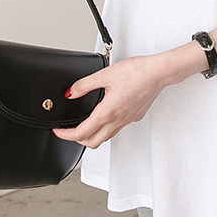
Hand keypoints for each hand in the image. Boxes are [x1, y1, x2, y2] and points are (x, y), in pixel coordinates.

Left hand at [52, 55, 171, 147]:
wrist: (158, 73)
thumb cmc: (137, 73)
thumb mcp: (104, 75)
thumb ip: (84, 85)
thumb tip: (71, 93)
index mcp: (107, 113)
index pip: (81, 133)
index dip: (65, 135)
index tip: (58, 131)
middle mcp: (117, 121)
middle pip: (92, 143)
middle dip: (77, 140)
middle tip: (69, 131)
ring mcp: (127, 120)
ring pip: (106, 137)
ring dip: (92, 136)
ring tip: (85, 125)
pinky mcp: (134, 116)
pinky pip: (117, 129)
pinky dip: (106, 128)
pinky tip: (105, 116)